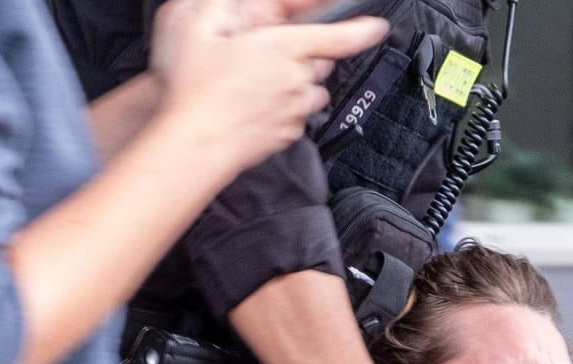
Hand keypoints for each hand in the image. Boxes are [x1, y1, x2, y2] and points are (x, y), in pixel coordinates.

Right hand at [152, 0, 386, 172]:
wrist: (196, 142)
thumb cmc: (195, 86)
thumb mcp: (200, 26)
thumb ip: (228, 8)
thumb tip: (256, 6)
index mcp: (282, 48)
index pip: (337, 36)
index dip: (362, 30)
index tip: (377, 26)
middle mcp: (296, 80)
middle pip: (321, 61)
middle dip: (305, 53)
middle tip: (268, 51)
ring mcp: (295, 110)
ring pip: (311, 89)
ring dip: (295, 82)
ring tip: (258, 80)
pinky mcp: (289, 133)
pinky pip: (298, 114)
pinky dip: (285, 106)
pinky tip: (256, 104)